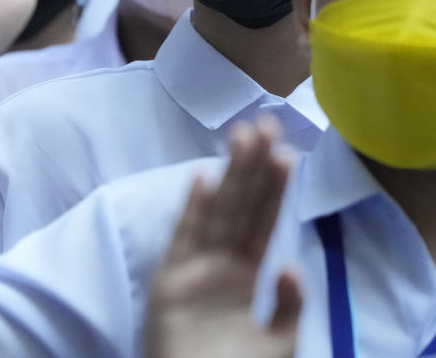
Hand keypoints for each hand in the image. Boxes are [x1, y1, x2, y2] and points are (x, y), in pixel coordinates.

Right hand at [145, 118, 300, 357]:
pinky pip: (184, 238)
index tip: (286, 151)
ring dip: (229, 175)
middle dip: (252, 167)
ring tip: (242, 136)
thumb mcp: (278, 343)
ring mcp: (194, 266)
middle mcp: (220, 263)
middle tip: (265, 124)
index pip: (263, 222)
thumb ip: (288, 306)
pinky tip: (201, 179)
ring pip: (217, 213)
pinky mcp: (170, 278)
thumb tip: (291, 266)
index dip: (274, 189)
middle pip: (240, 207)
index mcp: (244, 275)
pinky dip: (192, 210)